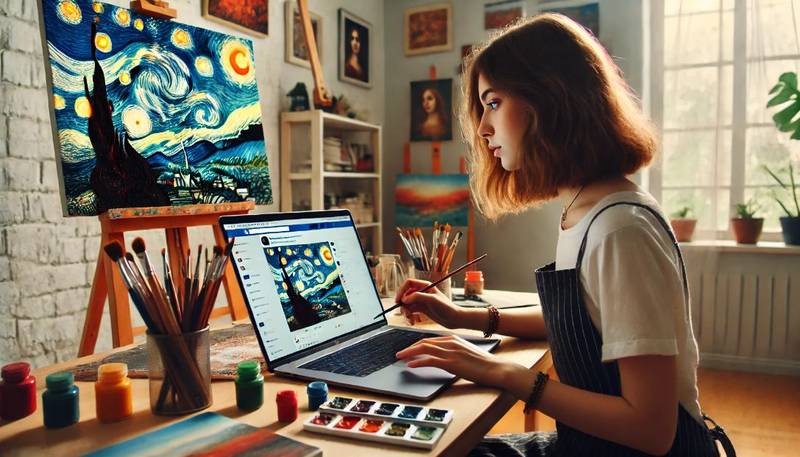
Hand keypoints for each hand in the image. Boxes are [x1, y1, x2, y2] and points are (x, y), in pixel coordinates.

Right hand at [394, 278, 461, 328]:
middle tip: (405, 313)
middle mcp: (422, 292)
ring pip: (407, 304)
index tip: (398, 301)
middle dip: (403, 305)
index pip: (408, 283)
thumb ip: (418, 297)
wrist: (454, 319)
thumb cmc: (446, 307)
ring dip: (405, 312)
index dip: (401, 290)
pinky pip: (410, 311)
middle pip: (405, 295)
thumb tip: (404, 299)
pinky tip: (413, 322)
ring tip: (410, 320)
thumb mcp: (432, 300)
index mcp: (425, 286)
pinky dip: (409, 317)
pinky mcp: (421, 309)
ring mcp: (421, 301)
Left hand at [395, 335, 519, 387]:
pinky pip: (429, 360)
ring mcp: (450, 352)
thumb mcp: (466, 353)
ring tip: (400, 358)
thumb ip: (454, 352)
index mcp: (453, 339)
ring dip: (409, 353)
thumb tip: (443, 358)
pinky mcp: (451, 362)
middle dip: (409, 347)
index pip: (430, 339)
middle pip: (424, 342)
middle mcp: (450, 342)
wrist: (495, 368)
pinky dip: (418, 362)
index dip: (417, 344)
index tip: (409, 349)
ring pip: (423, 349)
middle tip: (400, 353)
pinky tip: (411, 366)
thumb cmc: (483, 364)